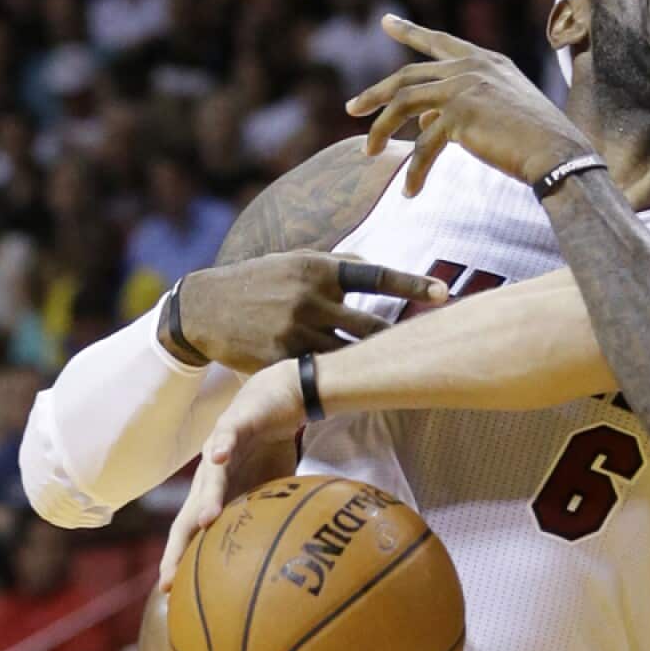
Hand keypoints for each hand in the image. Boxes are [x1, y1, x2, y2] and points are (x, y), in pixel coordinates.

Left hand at [158, 360, 305, 590]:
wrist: (280, 398)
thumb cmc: (271, 445)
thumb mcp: (273, 487)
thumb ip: (269, 513)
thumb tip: (285, 548)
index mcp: (218, 494)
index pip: (194, 534)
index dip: (181, 561)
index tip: (170, 593)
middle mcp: (210, 476)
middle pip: (187, 515)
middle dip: (178, 547)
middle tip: (169, 578)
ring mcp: (218, 450)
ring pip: (207, 479)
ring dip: (205, 500)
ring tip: (204, 522)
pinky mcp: (234, 424)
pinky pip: (226, 437)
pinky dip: (221, 447)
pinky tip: (218, 457)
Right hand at [163, 251, 448, 372]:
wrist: (204, 307)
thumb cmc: (262, 281)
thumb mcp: (296, 260)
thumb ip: (338, 264)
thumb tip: (378, 267)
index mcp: (319, 269)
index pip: (376, 276)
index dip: (413, 284)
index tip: (445, 292)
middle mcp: (310, 298)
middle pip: (370, 326)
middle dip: (399, 340)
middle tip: (432, 347)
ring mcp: (295, 331)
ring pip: (348, 355)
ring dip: (372, 366)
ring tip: (402, 372)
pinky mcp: (280, 359)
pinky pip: (320, 375)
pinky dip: (338, 382)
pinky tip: (357, 390)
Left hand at [347, 14, 594, 194]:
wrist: (558, 153)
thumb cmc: (537, 140)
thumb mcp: (500, 111)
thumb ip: (464, 107)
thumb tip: (425, 120)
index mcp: (486, 61)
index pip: (439, 42)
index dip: (410, 31)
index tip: (387, 22)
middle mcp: (472, 67)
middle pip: (407, 76)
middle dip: (375, 94)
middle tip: (352, 109)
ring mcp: (464, 87)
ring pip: (404, 104)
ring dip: (381, 130)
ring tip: (368, 152)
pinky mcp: (460, 114)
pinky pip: (424, 145)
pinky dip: (415, 171)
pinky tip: (410, 191)